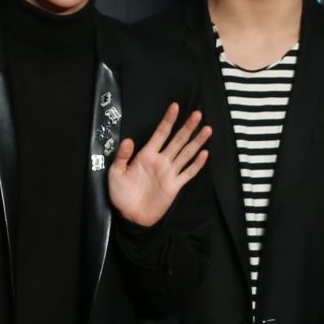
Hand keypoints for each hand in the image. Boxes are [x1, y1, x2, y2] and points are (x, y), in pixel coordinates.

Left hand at [107, 101, 209, 226]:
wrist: (130, 216)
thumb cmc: (121, 194)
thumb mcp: (116, 173)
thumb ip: (122, 156)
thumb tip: (128, 140)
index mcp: (146, 155)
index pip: (160, 133)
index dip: (168, 120)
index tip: (175, 107)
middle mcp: (160, 161)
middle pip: (177, 140)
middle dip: (187, 127)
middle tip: (197, 114)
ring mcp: (169, 172)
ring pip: (186, 153)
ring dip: (197, 142)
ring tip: (207, 129)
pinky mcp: (175, 186)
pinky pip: (188, 173)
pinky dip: (197, 164)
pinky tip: (204, 154)